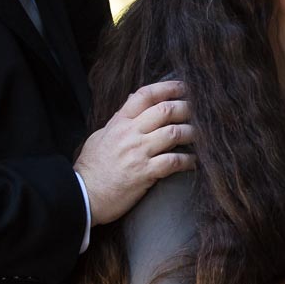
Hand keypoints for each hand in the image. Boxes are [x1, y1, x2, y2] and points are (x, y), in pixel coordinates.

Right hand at [75, 81, 196, 224]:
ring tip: (202, 136)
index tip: (184, 86)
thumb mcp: (101, 135)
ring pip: (174, 133)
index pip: (144, 95)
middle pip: (165, 110)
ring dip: (192, 133)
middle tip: (201, 111)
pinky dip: (188, 160)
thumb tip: (133, 98)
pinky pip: (173, 162)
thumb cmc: (92, 167)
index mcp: (118, 122)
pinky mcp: (144, 173)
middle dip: (187, 108)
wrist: (83, 196)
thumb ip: (119, 118)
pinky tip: (194, 161)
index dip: (167, 87)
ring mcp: (138, 153)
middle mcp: (129, 134)